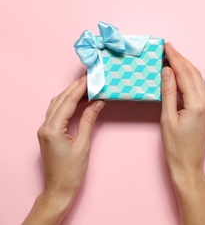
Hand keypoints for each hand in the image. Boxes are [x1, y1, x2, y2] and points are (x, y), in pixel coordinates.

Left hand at [23, 74, 104, 224]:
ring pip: (57, 104)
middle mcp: (45, 126)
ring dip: (71, 93)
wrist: (59, 189)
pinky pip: (57, 112)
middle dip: (75, 87)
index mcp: (53, 128)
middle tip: (90, 77)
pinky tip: (79, 101)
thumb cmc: (71, 171)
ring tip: (86, 85)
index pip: (68, 101)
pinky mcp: (48, 133)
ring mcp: (45, 129)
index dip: (80, 87)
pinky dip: (68, 103)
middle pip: (60, 99)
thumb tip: (97, 102)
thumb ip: (89, 120)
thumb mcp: (83, 145)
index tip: (91, 76)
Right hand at [161, 43, 204, 224]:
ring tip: (174, 57)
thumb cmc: (176, 147)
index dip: (175, 58)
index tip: (166, 46)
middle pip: (194, 74)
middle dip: (181, 59)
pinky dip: (190, 78)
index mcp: (197, 105)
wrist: (189, 166)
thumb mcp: (167, 119)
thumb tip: (167, 71)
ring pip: (199, 80)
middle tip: (169, 48)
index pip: (184, 75)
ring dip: (187, 67)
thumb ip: (168, 93)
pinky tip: (182, 75)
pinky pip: (199, 88)